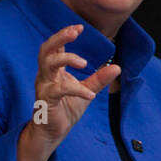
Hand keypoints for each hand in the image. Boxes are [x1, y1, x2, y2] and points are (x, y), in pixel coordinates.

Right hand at [17, 24, 119, 160]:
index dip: (64, 34)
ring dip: (66, 58)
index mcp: (53, 71)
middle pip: (46, 49)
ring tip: (84, 62)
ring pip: (48, 64)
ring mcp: (44, 87)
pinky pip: (59, 90)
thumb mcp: (85, 92)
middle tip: (75, 31)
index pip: (55, 47)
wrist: (52, 134)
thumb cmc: (64, 111)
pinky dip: (76, 90)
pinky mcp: (46, 100)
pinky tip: (89, 95)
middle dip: (59, 37)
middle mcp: (46, 75)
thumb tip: (117, 66)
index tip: (80, 27)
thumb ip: (98, 80)